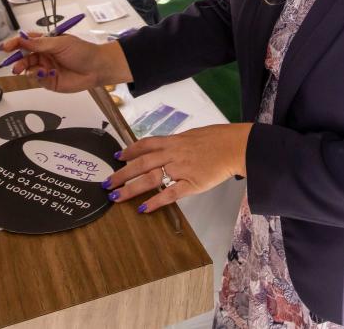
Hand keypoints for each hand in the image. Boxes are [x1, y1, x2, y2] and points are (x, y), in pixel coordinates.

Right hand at [0, 32, 132, 91]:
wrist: (97, 68)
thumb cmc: (83, 51)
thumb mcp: (60, 43)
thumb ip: (40, 44)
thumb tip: (22, 39)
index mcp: (46, 42)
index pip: (26, 42)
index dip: (15, 43)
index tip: (6, 47)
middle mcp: (44, 55)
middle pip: (24, 57)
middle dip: (17, 59)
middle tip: (13, 63)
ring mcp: (46, 68)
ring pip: (28, 69)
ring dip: (25, 68)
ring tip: (24, 69)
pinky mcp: (49, 81)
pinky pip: (37, 79)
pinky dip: (38, 76)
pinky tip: (45, 73)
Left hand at [102, 124, 252, 212]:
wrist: (235, 146)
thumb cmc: (218, 139)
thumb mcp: (193, 135)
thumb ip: (178, 143)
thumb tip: (165, 148)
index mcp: (174, 141)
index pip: (145, 144)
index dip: (129, 151)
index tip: (117, 156)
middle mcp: (173, 154)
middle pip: (141, 163)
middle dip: (122, 174)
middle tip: (107, 183)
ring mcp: (181, 169)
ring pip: (150, 178)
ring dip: (131, 188)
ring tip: (117, 197)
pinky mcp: (191, 184)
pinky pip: (169, 194)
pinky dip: (155, 201)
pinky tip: (143, 208)